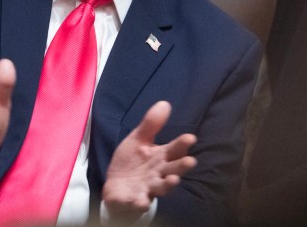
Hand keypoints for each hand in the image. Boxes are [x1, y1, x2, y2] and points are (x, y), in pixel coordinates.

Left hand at [102, 101, 197, 219]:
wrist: (117, 186)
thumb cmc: (132, 162)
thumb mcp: (138, 140)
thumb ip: (151, 125)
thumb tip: (164, 103)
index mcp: (161, 156)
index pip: (175, 149)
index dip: (182, 144)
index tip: (190, 138)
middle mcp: (159, 173)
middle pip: (174, 169)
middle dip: (182, 166)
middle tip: (190, 161)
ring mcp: (149, 188)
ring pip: (162, 187)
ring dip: (168, 184)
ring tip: (173, 180)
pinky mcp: (136, 200)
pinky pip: (140, 202)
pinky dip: (141, 203)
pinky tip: (142, 201)